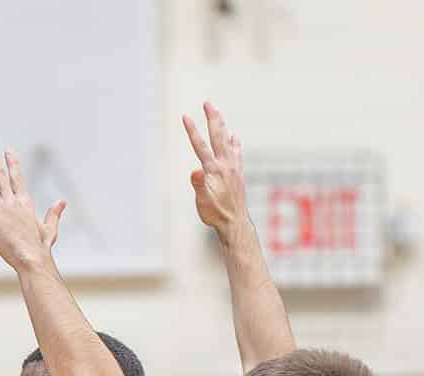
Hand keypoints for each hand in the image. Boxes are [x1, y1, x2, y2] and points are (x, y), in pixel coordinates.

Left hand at [0, 142, 64, 270]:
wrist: (31, 258)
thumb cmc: (40, 248)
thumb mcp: (49, 228)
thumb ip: (53, 213)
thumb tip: (62, 201)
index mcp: (24, 202)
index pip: (17, 177)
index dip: (12, 163)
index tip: (7, 150)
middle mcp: (11, 201)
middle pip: (0, 174)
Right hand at [183, 101, 247, 237]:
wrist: (235, 223)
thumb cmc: (216, 214)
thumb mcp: (202, 202)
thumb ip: (199, 185)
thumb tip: (195, 171)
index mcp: (214, 170)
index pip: (200, 146)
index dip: (192, 130)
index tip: (185, 116)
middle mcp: (225, 165)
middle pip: (218, 136)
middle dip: (212, 118)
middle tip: (207, 103)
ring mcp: (233, 168)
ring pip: (227, 141)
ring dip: (222, 126)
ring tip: (218, 114)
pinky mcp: (238, 174)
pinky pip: (236, 152)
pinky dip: (234, 142)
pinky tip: (234, 137)